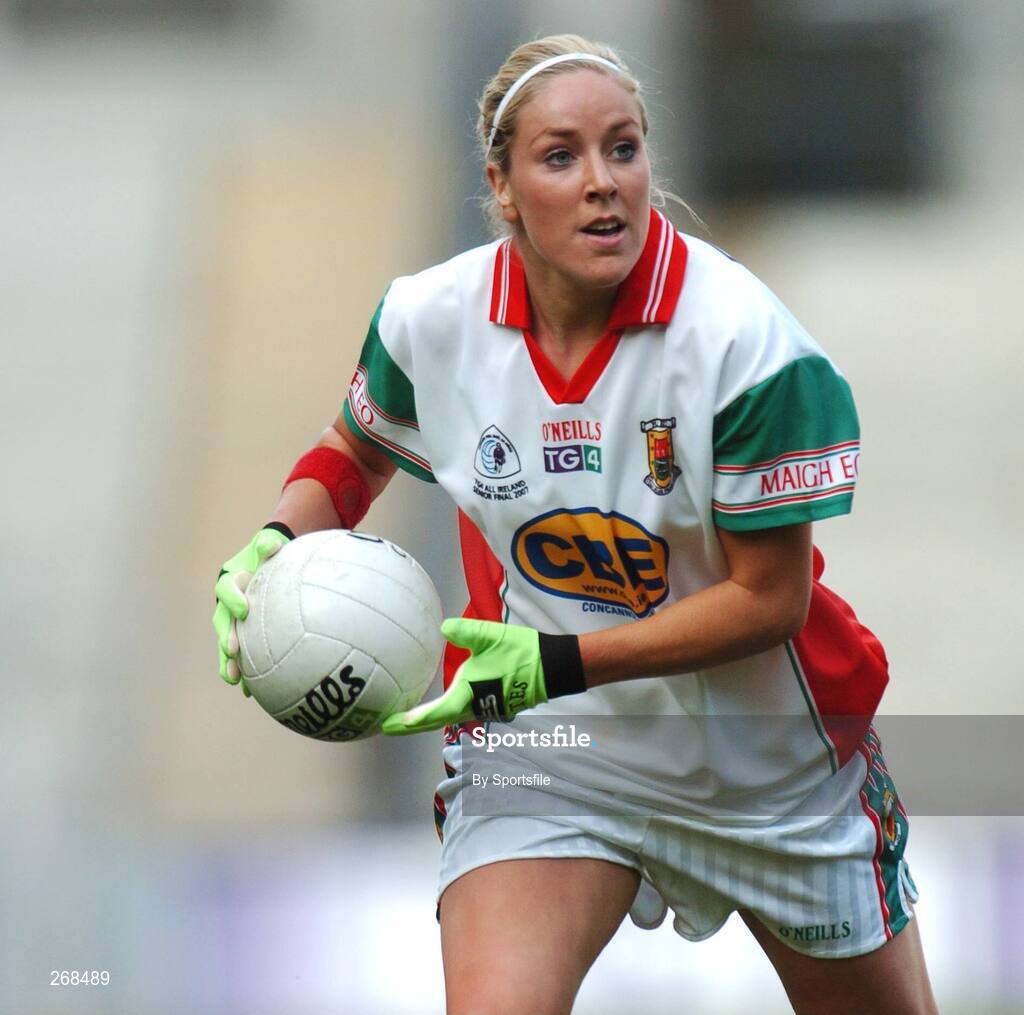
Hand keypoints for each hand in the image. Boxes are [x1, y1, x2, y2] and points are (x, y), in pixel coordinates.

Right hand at [213, 524, 292, 693]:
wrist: (272, 563)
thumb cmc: (273, 552)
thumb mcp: (271, 544)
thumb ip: (268, 544)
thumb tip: (272, 544)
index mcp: (232, 580)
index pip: (226, 589)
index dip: (233, 599)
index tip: (244, 611)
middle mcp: (227, 603)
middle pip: (221, 621)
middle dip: (225, 637)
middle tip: (232, 651)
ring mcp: (233, 621)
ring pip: (225, 643)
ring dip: (227, 661)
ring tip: (232, 678)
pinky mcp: (242, 635)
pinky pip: (240, 656)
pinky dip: (244, 673)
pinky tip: (249, 692)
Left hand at [381, 618, 584, 734]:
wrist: (552, 667)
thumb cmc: (520, 653)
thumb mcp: (489, 637)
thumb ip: (463, 632)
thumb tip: (443, 627)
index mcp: (468, 694)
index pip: (433, 713)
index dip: (409, 721)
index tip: (389, 725)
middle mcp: (474, 707)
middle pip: (436, 721)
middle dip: (411, 725)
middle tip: (388, 726)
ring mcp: (485, 709)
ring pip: (450, 718)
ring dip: (427, 720)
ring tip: (407, 717)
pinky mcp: (493, 705)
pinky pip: (462, 712)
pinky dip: (444, 712)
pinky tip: (439, 705)